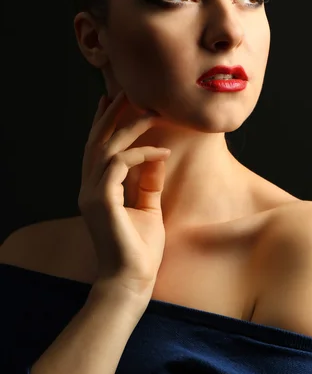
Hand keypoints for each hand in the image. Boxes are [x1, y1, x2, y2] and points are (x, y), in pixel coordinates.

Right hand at [78, 90, 170, 298]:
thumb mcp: (148, 208)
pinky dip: (141, 153)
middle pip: (97, 142)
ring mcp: (91, 194)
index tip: (112, 101)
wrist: (132, 282)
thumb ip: (148, 182)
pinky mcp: (100, 200)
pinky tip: (162, 151)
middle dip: (111, 114)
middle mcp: (89, 188)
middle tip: (126, 91)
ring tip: (150, 110)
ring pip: (106, 147)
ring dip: (128, 125)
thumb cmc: (140, 249)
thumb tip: (158, 156)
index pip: (96, 149)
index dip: (103, 123)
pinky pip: (120, 163)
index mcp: (97, 190)